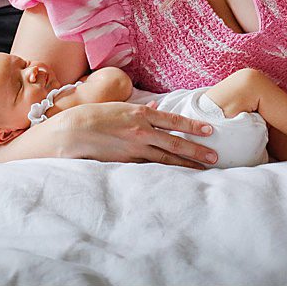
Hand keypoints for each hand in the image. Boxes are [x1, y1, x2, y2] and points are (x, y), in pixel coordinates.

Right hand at [57, 101, 218, 168]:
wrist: (71, 132)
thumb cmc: (93, 116)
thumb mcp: (119, 107)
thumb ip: (139, 110)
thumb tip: (153, 108)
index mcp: (139, 113)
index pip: (173, 120)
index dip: (194, 126)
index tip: (210, 130)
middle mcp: (140, 131)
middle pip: (175, 143)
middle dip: (197, 151)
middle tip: (215, 157)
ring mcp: (133, 148)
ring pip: (166, 159)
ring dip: (186, 165)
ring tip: (203, 170)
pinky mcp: (126, 163)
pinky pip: (150, 168)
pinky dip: (166, 172)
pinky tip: (177, 178)